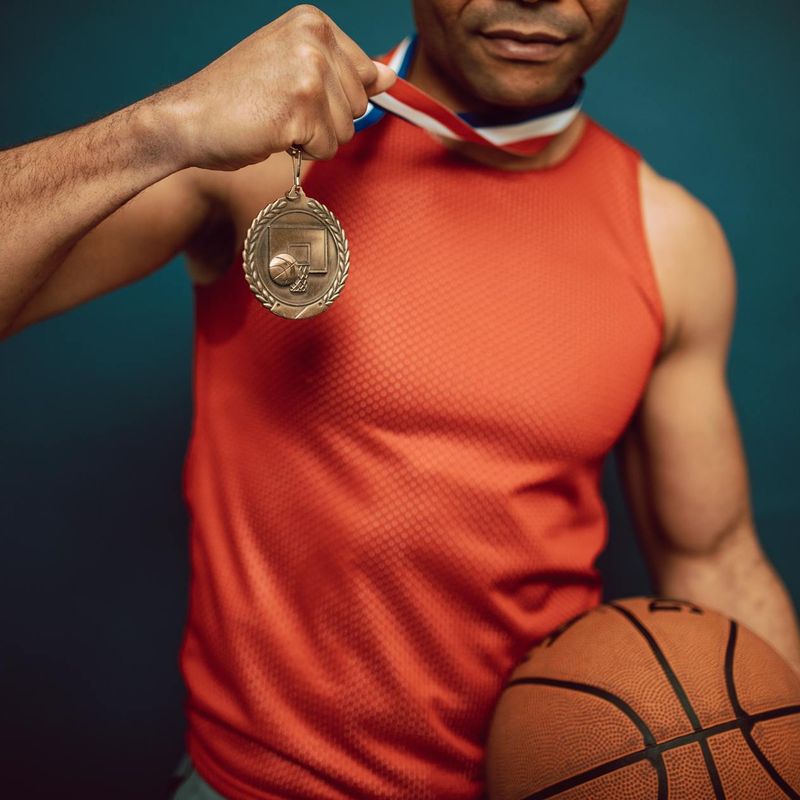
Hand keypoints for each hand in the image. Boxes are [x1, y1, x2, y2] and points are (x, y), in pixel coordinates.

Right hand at [163, 4, 395, 169]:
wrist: (188, 119)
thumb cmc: (237, 98)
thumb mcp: (293, 69)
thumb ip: (344, 71)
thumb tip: (389, 75)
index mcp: (314, 22)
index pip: (366, 74)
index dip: (335, 97)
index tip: (296, 92)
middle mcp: (314, 40)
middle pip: (360, 105)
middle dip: (327, 119)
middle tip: (282, 109)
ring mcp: (309, 72)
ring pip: (346, 130)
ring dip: (314, 137)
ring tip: (276, 120)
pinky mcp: (302, 108)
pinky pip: (327, 148)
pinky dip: (302, 151)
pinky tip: (272, 133)